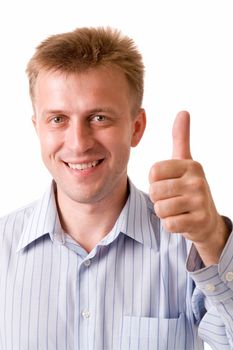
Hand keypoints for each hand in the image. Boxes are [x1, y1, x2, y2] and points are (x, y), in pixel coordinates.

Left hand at [149, 111, 229, 265]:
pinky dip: (171, 225)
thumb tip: (183, 112)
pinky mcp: (199, 221)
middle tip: (173, 199)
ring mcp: (200, 201)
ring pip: (160, 209)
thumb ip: (181, 138)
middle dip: (158, 199)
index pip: (153, 173)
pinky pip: (169, 224)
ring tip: (177, 209)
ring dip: (164, 212)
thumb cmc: (190, 188)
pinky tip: (182, 220)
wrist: (206, 220)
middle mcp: (197, 181)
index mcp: (190, 165)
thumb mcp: (186, 162)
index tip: (168, 183)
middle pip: (155, 191)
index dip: (155, 182)